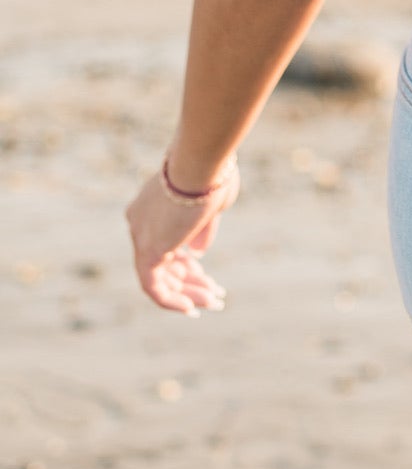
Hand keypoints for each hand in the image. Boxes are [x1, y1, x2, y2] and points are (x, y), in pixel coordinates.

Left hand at [125, 163, 238, 314]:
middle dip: (190, 280)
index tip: (205, 273)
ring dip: (188, 292)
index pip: (165, 242)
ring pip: (160, 276)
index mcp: (152, 206)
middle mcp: (140, 222)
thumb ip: (201, 230)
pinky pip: (154, 285)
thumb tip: (197, 252)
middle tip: (214, 294)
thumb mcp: (211, 205)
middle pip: (163, 261)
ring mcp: (141, 236)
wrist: (201, 161)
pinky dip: (172, 300)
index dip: (186, 263)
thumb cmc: (212, 175)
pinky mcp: (147, 249)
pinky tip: (193, 308)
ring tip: (214, 302)